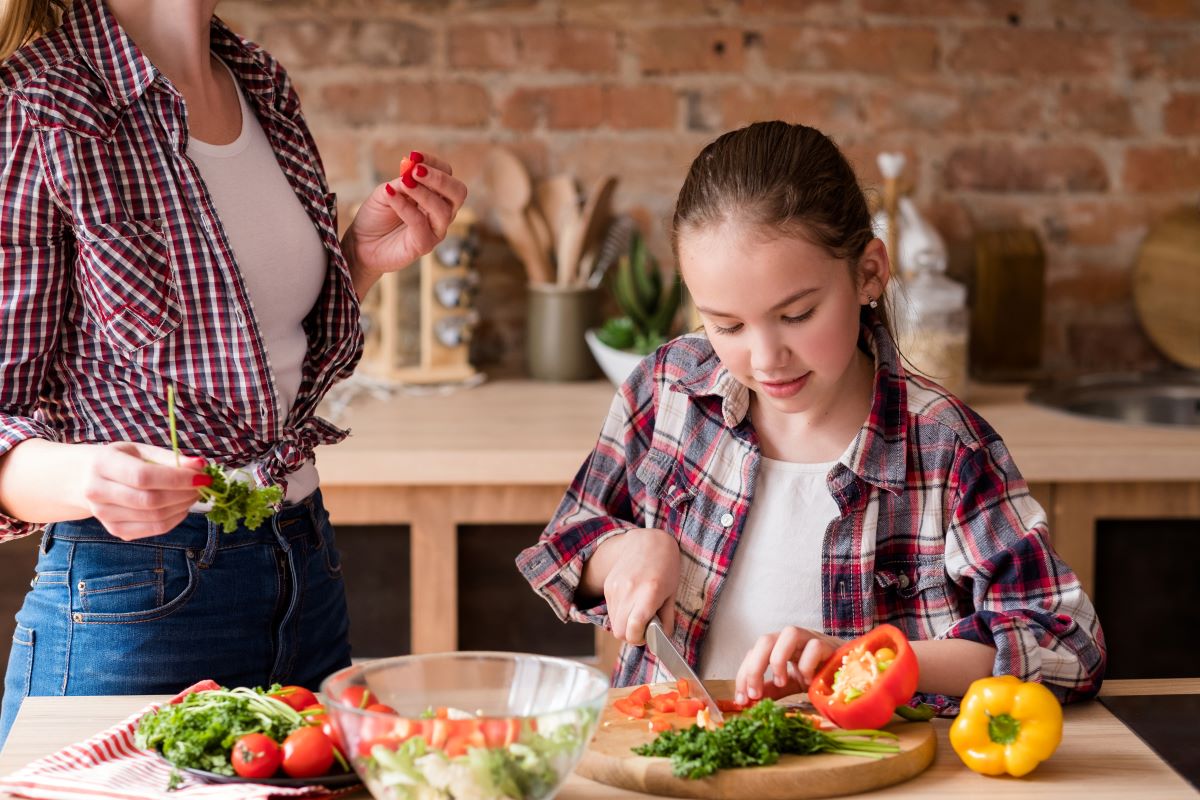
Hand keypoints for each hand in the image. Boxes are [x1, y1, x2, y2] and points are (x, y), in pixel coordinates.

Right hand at [77, 443, 208, 540]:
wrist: (85, 479)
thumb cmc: (121, 460)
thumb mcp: (140, 450)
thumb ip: (169, 458)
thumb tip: (200, 465)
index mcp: (102, 465)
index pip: (143, 476)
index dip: (177, 478)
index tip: (203, 476)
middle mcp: (97, 492)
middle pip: (150, 500)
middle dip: (184, 494)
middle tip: (202, 485)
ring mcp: (104, 515)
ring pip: (155, 518)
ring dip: (183, 506)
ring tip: (194, 493)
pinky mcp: (115, 530)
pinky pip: (154, 529)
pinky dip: (175, 518)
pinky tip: (181, 506)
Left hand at [342, 150, 468, 282]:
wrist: (362, 244)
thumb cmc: (376, 216)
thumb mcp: (386, 191)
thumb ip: (402, 182)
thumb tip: (413, 171)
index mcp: (435, 195)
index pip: (447, 174)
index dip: (434, 163)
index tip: (414, 156)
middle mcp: (440, 212)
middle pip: (458, 193)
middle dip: (439, 179)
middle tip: (417, 171)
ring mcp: (435, 230)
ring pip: (443, 210)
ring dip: (423, 193)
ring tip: (404, 183)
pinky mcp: (424, 245)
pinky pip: (420, 224)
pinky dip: (405, 207)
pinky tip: (390, 196)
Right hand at [601, 528, 680, 645]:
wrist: (648, 542)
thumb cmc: (666, 567)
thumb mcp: (672, 593)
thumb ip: (667, 619)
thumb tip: (662, 639)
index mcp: (648, 593)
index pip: (633, 629)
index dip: (639, 639)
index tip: (648, 636)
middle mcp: (628, 591)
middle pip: (620, 631)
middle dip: (631, 635)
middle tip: (644, 628)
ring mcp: (615, 588)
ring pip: (614, 623)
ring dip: (625, 625)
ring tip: (639, 613)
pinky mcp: (608, 587)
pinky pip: (611, 611)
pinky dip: (620, 614)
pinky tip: (632, 603)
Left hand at [734, 626, 844, 705]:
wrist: (847, 672)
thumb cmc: (817, 674)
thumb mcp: (790, 684)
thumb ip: (772, 689)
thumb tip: (750, 699)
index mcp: (778, 646)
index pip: (753, 653)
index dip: (744, 675)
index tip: (742, 700)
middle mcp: (791, 638)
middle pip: (765, 640)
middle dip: (754, 668)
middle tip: (755, 694)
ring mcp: (810, 638)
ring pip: (788, 634)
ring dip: (779, 660)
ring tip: (781, 682)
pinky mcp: (828, 644)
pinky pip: (814, 647)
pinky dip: (807, 665)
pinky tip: (809, 681)